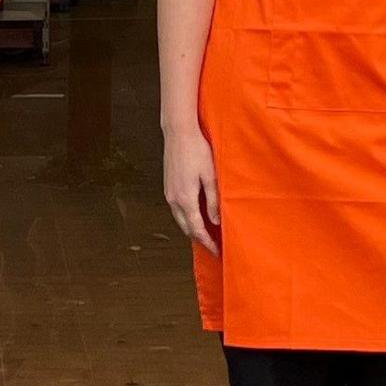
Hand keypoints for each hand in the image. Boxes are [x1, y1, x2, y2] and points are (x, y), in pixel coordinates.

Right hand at [164, 126, 220, 254]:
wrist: (179, 133)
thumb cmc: (198, 150)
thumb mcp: (211, 176)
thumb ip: (213, 201)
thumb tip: (216, 222)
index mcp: (186, 199)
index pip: (197, 229)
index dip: (207, 243)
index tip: (217, 252)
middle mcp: (174, 199)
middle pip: (186, 228)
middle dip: (200, 239)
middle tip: (214, 247)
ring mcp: (169, 193)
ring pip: (180, 220)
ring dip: (193, 229)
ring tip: (207, 235)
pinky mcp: (169, 187)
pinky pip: (177, 210)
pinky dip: (187, 218)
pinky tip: (197, 217)